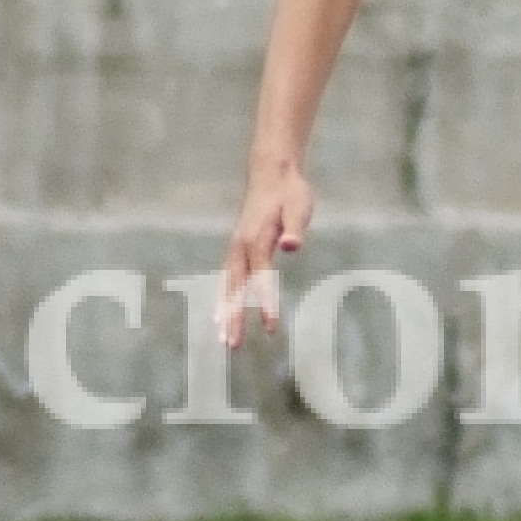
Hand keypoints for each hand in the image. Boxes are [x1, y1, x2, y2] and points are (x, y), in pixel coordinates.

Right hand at [223, 163, 309, 345]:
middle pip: (235, 288)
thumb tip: (291, 246)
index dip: (265, 303)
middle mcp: (240, 247)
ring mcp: (236, 249)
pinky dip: (223, 300)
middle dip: (233, 317)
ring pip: (227, 287)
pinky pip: (228, 281)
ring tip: (223, 341)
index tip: (271, 328)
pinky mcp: (238, 251)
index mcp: (256, 240)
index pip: (261, 278)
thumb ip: (295, 229)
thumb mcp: (299, 207)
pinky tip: (221, 318)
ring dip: (225, 313)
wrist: (273, 174)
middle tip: (232, 345)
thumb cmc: (290, 193)